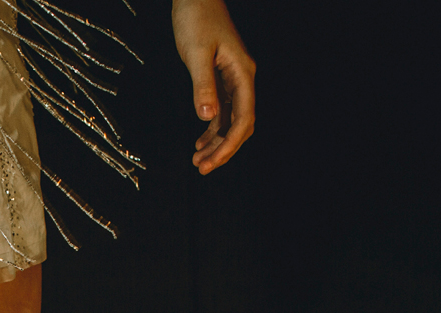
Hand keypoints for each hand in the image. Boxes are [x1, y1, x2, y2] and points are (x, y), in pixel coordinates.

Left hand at [172, 0, 254, 174]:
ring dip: (215, 143)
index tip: (214, 161)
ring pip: (230, 121)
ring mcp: (232, 80)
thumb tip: (207, 116)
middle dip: (223, 149)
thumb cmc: (197, 18)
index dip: (230, 144)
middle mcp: (241, 79)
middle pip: (240, 124)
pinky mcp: (220, 78)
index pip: (243, 118)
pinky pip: (221, 111)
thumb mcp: (197, 52)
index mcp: (242, 74)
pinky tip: (199, 141)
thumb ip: (203, 85)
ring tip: (198, 161)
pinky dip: (211, 128)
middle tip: (202, 167)